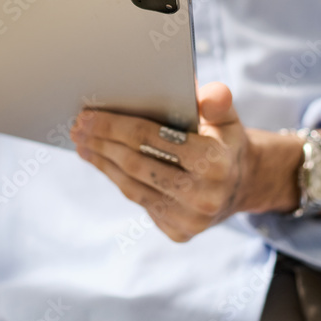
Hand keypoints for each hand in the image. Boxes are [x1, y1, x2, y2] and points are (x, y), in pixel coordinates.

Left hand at [70, 82, 301, 241]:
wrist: (242, 185)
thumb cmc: (224, 141)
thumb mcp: (226, 117)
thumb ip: (216, 100)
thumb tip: (199, 87)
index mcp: (214, 162)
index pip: (151, 138)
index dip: (115, 125)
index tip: (88, 114)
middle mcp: (203, 195)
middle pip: (136, 163)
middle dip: (102, 142)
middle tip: (78, 126)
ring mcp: (190, 219)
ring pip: (133, 187)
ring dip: (102, 163)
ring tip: (82, 143)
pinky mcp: (179, 233)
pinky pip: (140, 202)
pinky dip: (117, 180)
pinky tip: (102, 162)